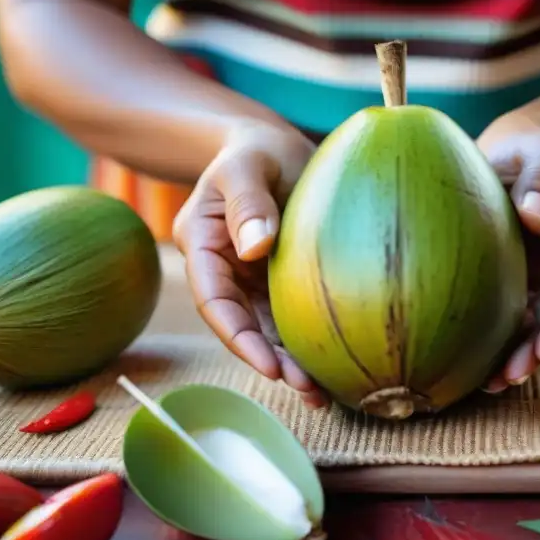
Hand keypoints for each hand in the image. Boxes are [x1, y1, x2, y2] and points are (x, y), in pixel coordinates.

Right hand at [172, 123, 329, 407]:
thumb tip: (257, 247)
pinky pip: (292, 315)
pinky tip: (335, 366)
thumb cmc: (255, 148)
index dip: (239, 337)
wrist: (275, 145)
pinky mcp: (282, 278)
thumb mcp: (246, 165)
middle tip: (308, 389)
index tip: (270, 366)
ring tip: (324, 394)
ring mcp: (253, 277)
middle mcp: (226, 269)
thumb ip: (247, 200)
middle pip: (244, 325)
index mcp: (204, 244)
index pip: (215, 301)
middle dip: (272, 361)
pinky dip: (308, 341)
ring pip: (269, 328)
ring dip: (293, 361)